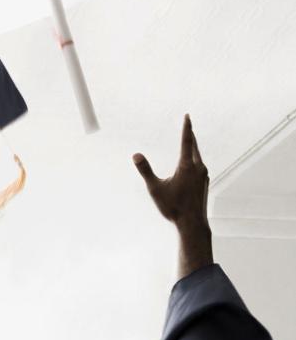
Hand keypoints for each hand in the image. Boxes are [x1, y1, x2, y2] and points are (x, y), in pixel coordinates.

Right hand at [133, 115, 209, 231]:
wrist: (192, 223)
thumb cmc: (173, 207)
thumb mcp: (155, 188)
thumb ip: (145, 170)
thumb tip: (135, 155)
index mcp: (187, 165)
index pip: (186, 141)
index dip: (186, 127)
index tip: (187, 115)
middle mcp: (198, 167)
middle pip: (194, 146)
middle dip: (190, 135)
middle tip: (188, 124)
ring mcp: (204, 175)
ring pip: (198, 156)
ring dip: (192, 147)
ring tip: (189, 141)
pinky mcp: (204, 182)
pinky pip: (199, 165)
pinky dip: (194, 158)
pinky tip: (193, 163)